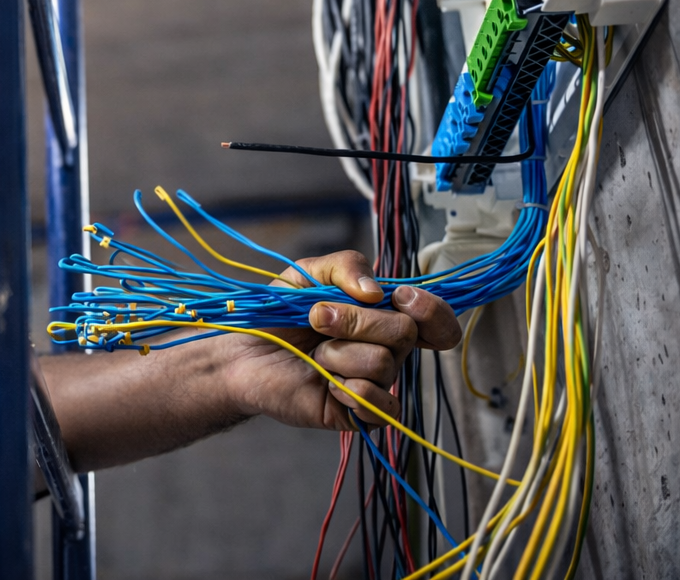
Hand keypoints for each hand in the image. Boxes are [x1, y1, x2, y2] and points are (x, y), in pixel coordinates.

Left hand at [219, 250, 460, 429]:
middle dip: (356, 321)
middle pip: (404, 333)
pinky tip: (330, 386)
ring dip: (339, 354)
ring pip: (383, 364)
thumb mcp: (308, 273)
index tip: (397, 298)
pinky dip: (354, 392)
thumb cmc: (279, 313)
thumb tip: (378, 292)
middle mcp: (387, 349)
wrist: (243, 352)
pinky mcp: (360, 412)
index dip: (430, 309)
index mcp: (383, 315)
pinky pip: (382, 407)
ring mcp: (375, 381)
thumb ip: (345, 266)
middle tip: (318, 320)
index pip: (435, 320)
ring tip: (316, 356)